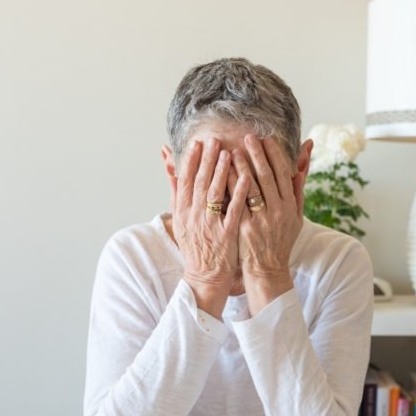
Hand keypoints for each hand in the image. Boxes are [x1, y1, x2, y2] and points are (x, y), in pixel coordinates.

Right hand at [171, 138, 250, 318]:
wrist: (205, 275)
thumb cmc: (195, 245)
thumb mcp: (180, 219)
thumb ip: (176, 192)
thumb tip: (169, 166)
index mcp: (182, 211)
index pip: (185, 181)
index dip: (190, 161)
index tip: (197, 143)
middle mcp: (193, 216)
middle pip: (200, 183)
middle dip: (206, 160)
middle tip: (214, 140)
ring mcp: (209, 225)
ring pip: (215, 193)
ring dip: (221, 171)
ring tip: (228, 152)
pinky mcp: (226, 234)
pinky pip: (233, 210)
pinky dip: (238, 192)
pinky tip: (245, 177)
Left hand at [228, 135, 301, 314]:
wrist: (268, 269)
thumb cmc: (281, 241)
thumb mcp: (296, 217)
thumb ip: (297, 190)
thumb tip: (302, 164)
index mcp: (290, 206)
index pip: (282, 174)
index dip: (274, 155)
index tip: (266, 138)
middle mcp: (277, 211)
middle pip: (267, 177)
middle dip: (257, 154)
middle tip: (248, 136)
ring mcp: (260, 220)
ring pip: (250, 188)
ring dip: (241, 167)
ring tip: (232, 150)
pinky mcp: (244, 228)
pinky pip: (236, 203)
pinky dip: (229, 186)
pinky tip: (222, 173)